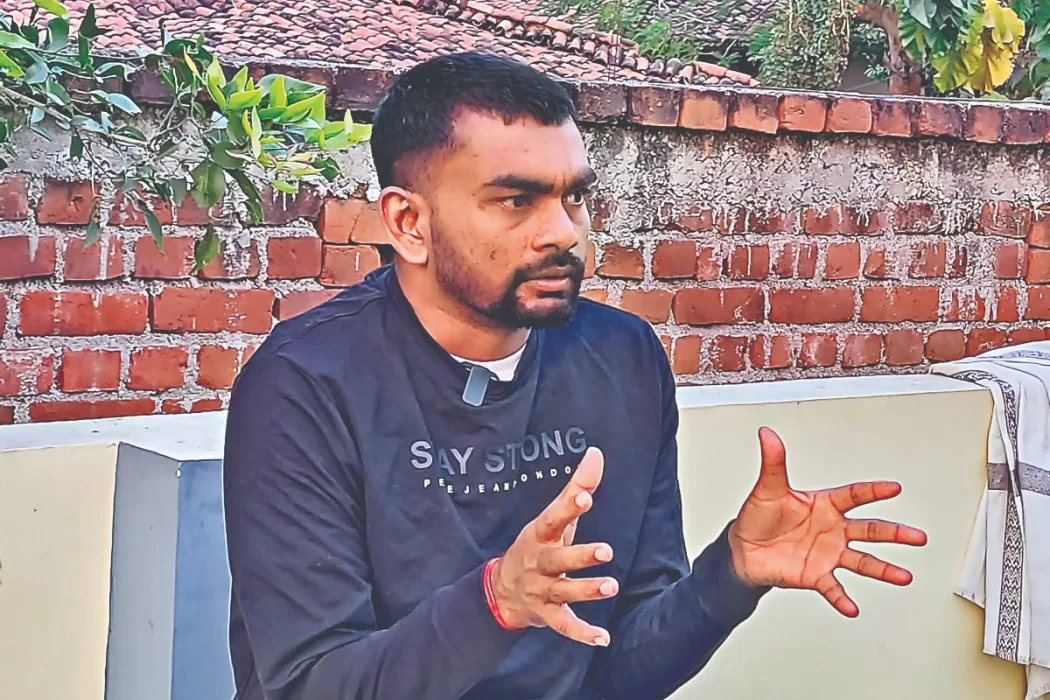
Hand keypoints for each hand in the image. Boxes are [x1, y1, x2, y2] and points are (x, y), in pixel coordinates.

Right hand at [489, 447, 618, 645]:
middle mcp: (539, 562)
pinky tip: (603, 638)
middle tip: (606, 551)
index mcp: (540, 535)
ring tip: (611, 586)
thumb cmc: (537, 547)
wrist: (500, 590)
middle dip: (580, 555)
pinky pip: (563, 625)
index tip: (585, 497)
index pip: (553, 518)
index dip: (568, 508)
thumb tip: (596, 453)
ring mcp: (541, 590)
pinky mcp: (545, 614)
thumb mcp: (553, 519)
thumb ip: (577, 488)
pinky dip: (582, 633)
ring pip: (563, 591)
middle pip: (558, 558)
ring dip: (586, 590)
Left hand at [728, 427, 927, 617]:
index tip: (894, 487)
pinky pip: (833, 588)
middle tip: (918, 537)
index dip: (873, 491)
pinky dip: (842, 598)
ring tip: (903, 576)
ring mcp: (828, 554)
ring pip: (862, 561)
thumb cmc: (758, 517)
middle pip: (870, 529)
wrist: (743, 551)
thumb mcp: (767, 488)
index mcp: (825, 506)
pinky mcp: (816, 575)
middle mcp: (833, 530)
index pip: (854, 495)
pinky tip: (852, 608)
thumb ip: (773, 462)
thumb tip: (767, 434)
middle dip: (895, 533)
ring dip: (883, 569)